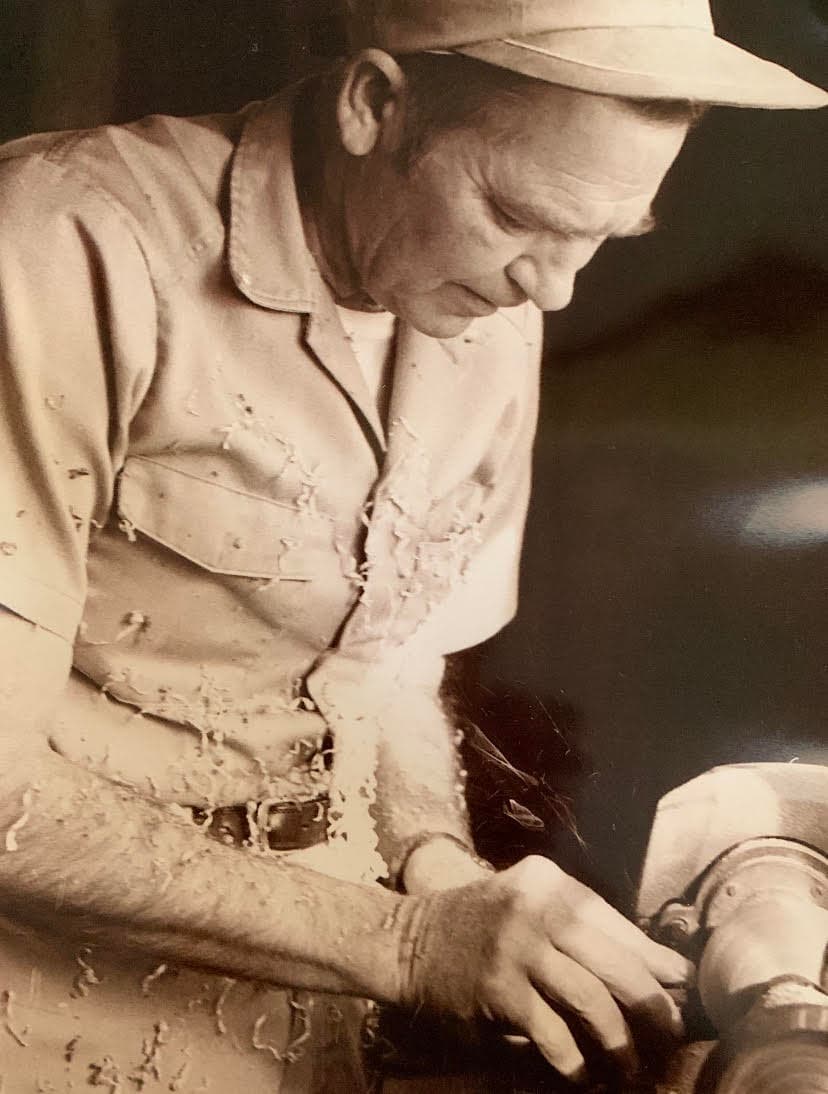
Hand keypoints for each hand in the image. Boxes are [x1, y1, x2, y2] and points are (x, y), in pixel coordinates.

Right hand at [399, 855, 692, 1082]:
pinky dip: (576, 1062)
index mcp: (549, 881)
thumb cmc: (480, 926)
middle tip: (670, 1036)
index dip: (658, 964)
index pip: (620, 926)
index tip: (684, 993)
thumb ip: (584, 929)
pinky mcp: (499, 990)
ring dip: (619, 1044)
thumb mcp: (528, 906)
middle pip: (617, 964)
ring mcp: (516, 947)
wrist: (408, 942)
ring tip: (630, 1066)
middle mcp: (536, 906)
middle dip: (653, 1008)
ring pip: (593, 1002)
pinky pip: (556, 1036)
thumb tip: (664, 971)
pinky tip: (582, 1074)